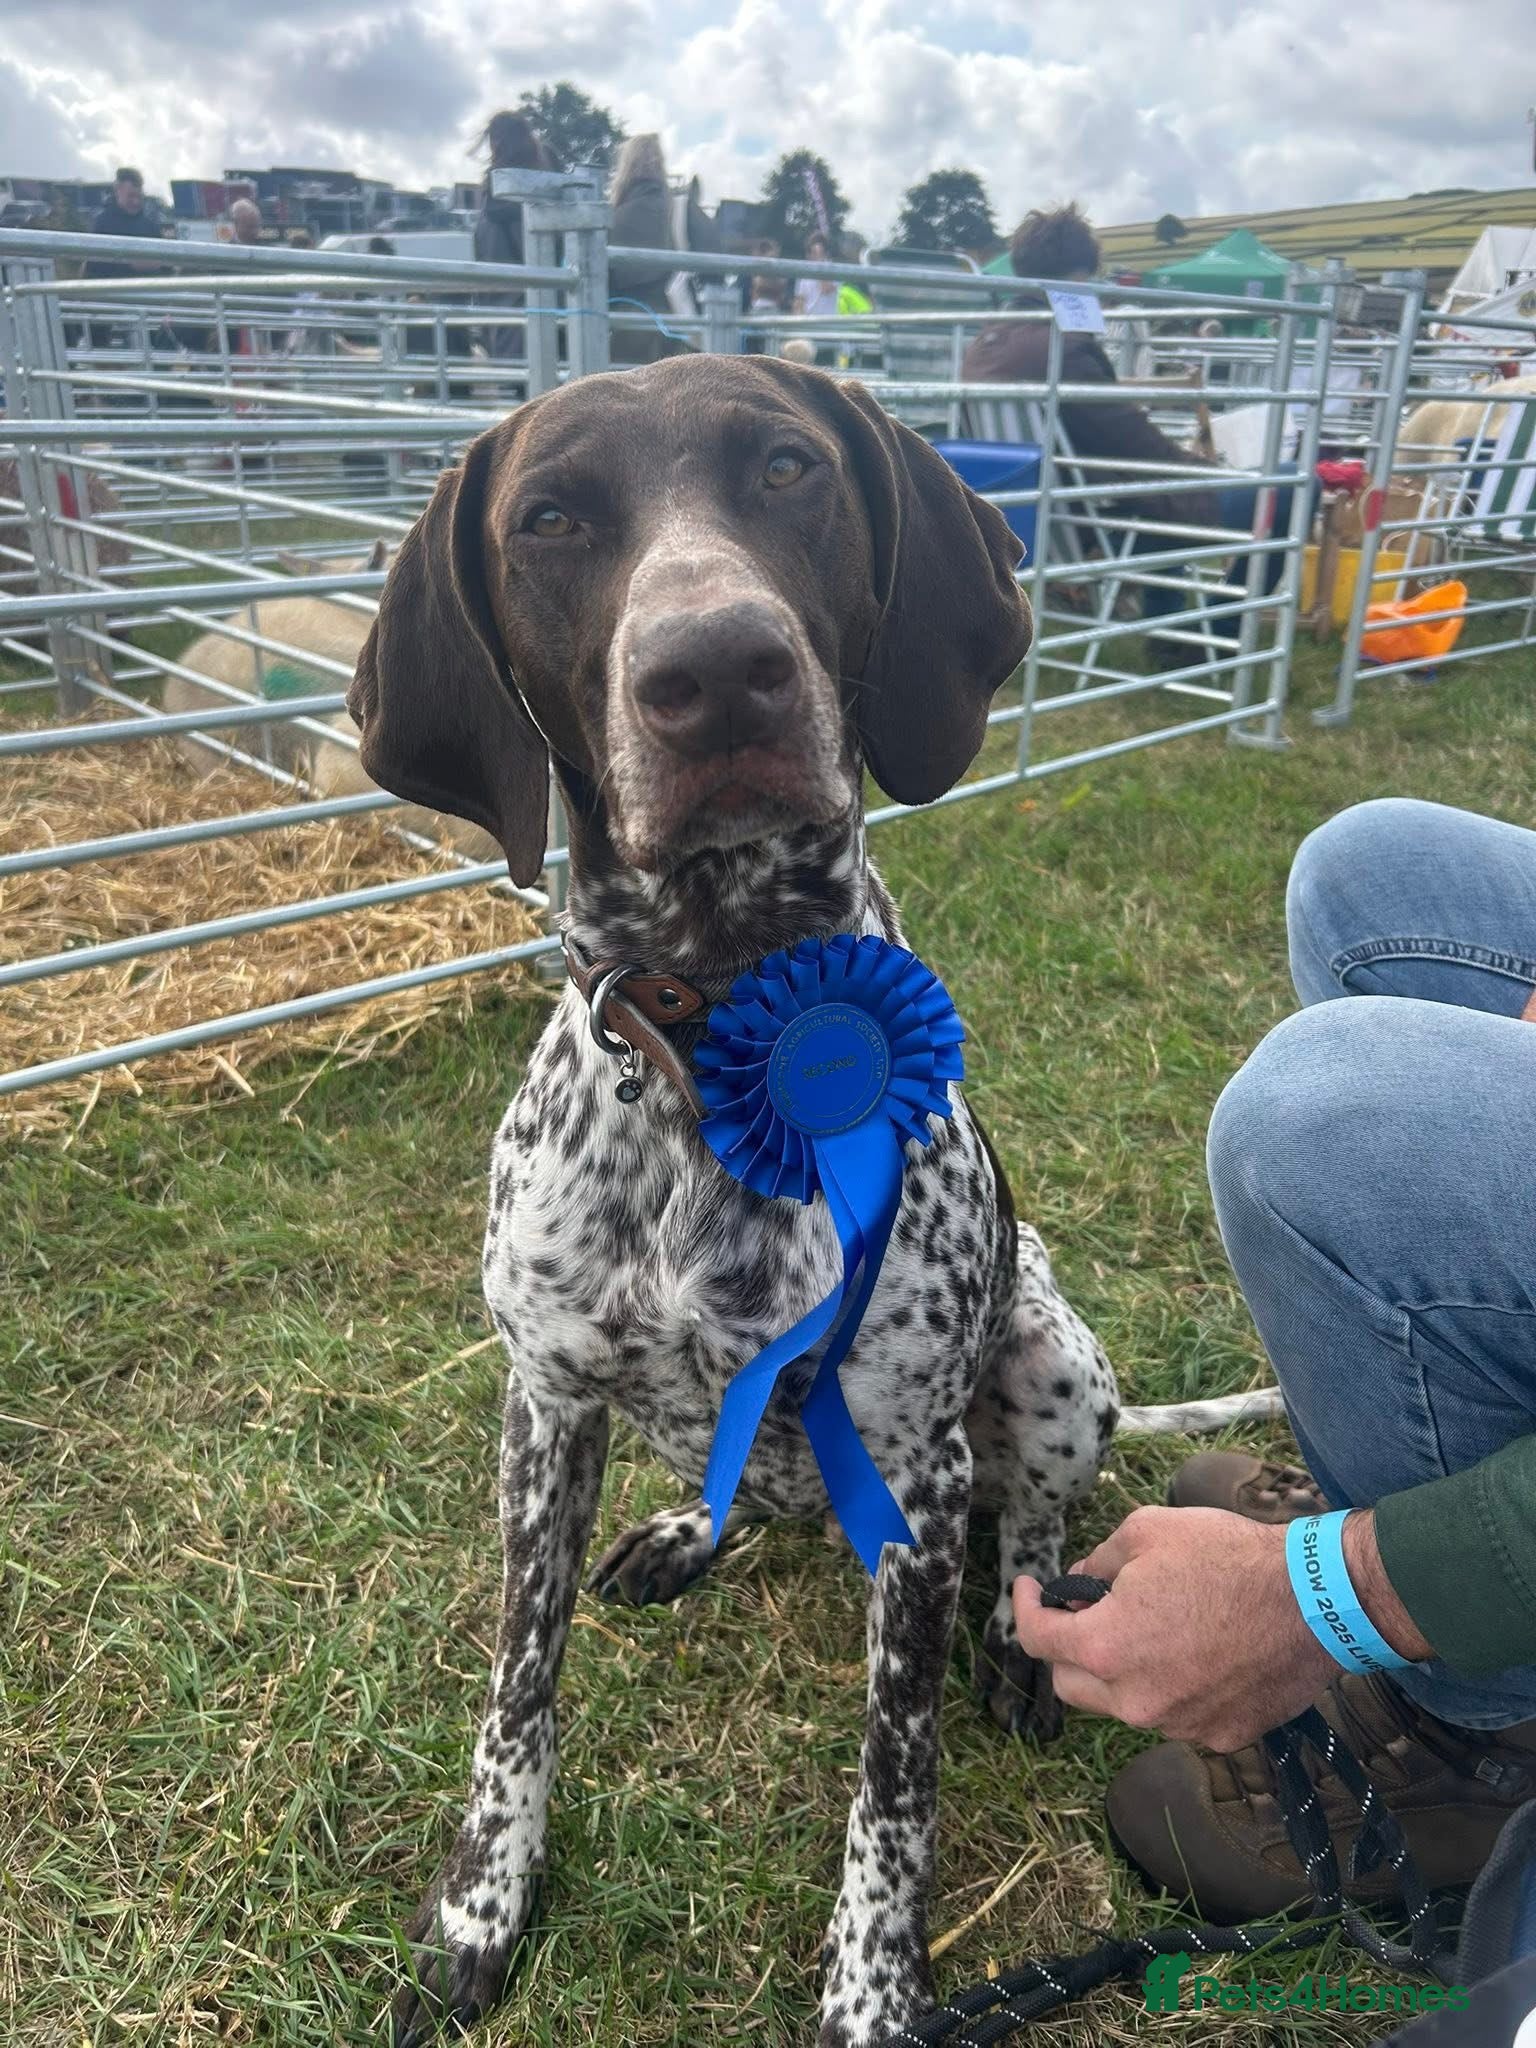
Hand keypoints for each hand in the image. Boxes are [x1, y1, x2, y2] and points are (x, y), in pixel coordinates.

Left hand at [1012, 1505, 1428, 1752]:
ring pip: (1122, 1705)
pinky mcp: (1218, 1737)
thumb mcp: (1145, 1531)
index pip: (1036, 1640)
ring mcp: (1178, 1725)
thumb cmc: (1227, 1556)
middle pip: (1071, 1685)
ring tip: (1154, 1628)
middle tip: (1090, 1611)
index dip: (1025, 1608)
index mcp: (1106, 1647)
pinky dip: (1170, 1689)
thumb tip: (1078, 1585)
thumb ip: (1097, 1562)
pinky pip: (1174, 1717)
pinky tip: (1197, 1653)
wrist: (1313, 1599)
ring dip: (1121, 1671)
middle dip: (1069, 1647)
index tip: (1031, 1589)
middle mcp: (1134, 1700)